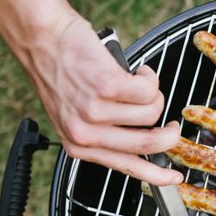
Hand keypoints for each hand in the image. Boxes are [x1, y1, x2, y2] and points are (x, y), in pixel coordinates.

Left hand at [21, 13, 182, 184]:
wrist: (41, 37)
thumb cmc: (59, 70)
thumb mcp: (71, 115)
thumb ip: (101, 134)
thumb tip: (142, 138)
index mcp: (78, 146)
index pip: (126, 168)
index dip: (156, 175)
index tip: (173, 177)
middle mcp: (85, 133)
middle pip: (147, 143)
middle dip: (169, 135)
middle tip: (172, 126)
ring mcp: (95, 110)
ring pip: (151, 111)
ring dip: (153, 94)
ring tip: (138, 82)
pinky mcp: (106, 85)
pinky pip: (148, 89)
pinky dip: (149, 77)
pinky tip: (137, 70)